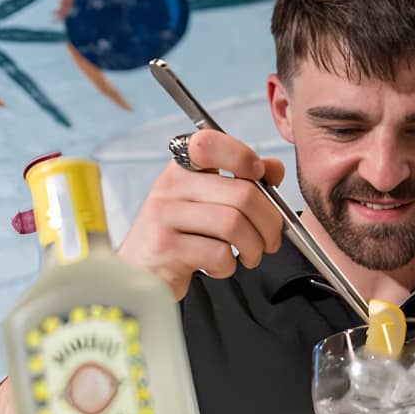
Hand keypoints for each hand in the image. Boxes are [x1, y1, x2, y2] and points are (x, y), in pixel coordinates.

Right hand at [117, 129, 284, 299]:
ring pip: (233, 225)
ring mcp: (163, 216)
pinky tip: (219, 266)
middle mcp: (169, 186)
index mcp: (181, 168)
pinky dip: (229, 265)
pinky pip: (218, 254)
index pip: (209, 143)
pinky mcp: (165, 248)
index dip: (243, 156)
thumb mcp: (207, 201)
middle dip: (269, 222)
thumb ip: (241, 181)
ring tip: (250, 256)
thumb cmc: (179, 234)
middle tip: (271, 239)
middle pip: (241, 194)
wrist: (140, 270)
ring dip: (254, 247)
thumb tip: (274, 168)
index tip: (261, 177)